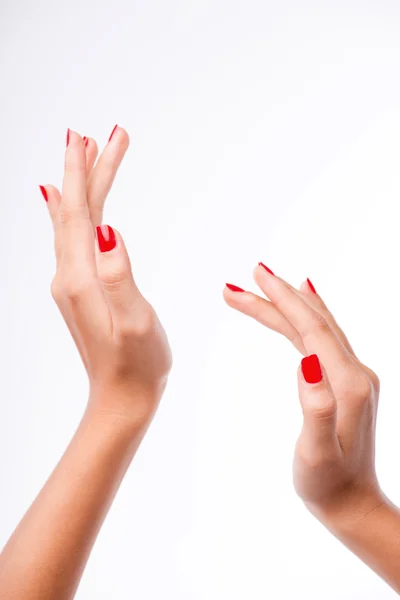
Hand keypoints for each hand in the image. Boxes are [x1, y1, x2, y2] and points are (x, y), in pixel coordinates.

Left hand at [40, 127, 171, 427]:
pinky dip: (77, 213)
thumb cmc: (137, 363)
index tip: (91, 136)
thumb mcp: (134, 321)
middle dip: (89, 170)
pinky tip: (69, 206)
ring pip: (77, 223)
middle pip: (77, 210)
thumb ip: (118, 275)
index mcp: (81, 277)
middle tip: (105, 134)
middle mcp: (69, 275)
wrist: (122, 397)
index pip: (80, 212)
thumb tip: (107, 229)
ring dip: (84, 187)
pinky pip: (75, 240)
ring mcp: (73, 283)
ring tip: (90, 155)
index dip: (85, 172)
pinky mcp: (82, 291)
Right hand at [224, 265, 381, 517]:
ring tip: (258, 287)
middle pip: (313, 321)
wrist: (354, 503)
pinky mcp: (345, 381)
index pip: (311, 330)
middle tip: (244, 277)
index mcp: (348, 383)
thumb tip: (304, 360)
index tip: (253, 278)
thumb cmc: (328, 484)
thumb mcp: (317, 453)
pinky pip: (322, 339)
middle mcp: (355, 372)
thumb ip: (316, 406)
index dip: (282, 301)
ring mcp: (353, 375)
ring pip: (315, 328)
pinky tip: (302, 305)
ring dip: (286, 306)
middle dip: (277, 296)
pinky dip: (305, 318)